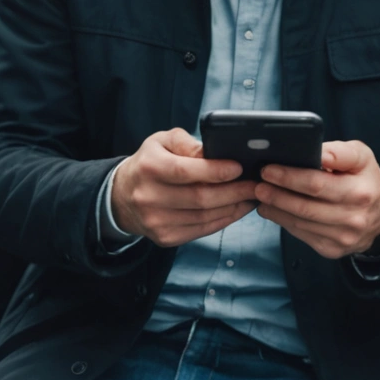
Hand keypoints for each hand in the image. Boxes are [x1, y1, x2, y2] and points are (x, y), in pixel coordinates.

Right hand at [110, 128, 255, 247]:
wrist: (123, 196)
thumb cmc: (150, 163)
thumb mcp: (163, 141)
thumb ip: (188, 143)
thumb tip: (215, 153)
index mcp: (149, 167)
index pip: (186, 171)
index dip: (216, 171)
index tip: (240, 168)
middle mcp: (149, 197)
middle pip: (200, 198)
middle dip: (234, 192)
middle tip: (256, 185)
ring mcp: (156, 221)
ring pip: (204, 217)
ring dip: (233, 208)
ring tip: (251, 197)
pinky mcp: (165, 237)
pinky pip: (201, 230)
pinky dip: (223, 220)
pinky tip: (235, 210)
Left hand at [257, 141, 379, 259]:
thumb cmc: (366, 181)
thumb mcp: (362, 157)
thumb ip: (339, 152)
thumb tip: (315, 151)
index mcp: (361, 191)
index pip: (317, 184)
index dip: (289, 177)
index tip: (268, 169)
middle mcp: (353, 217)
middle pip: (305, 206)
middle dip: (276, 194)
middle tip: (257, 184)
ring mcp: (343, 237)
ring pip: (300, 223)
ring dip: (275, 209)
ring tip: (260, 195)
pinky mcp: (332, 250)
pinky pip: (301, 234)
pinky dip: (283, 221)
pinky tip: (272, 210)